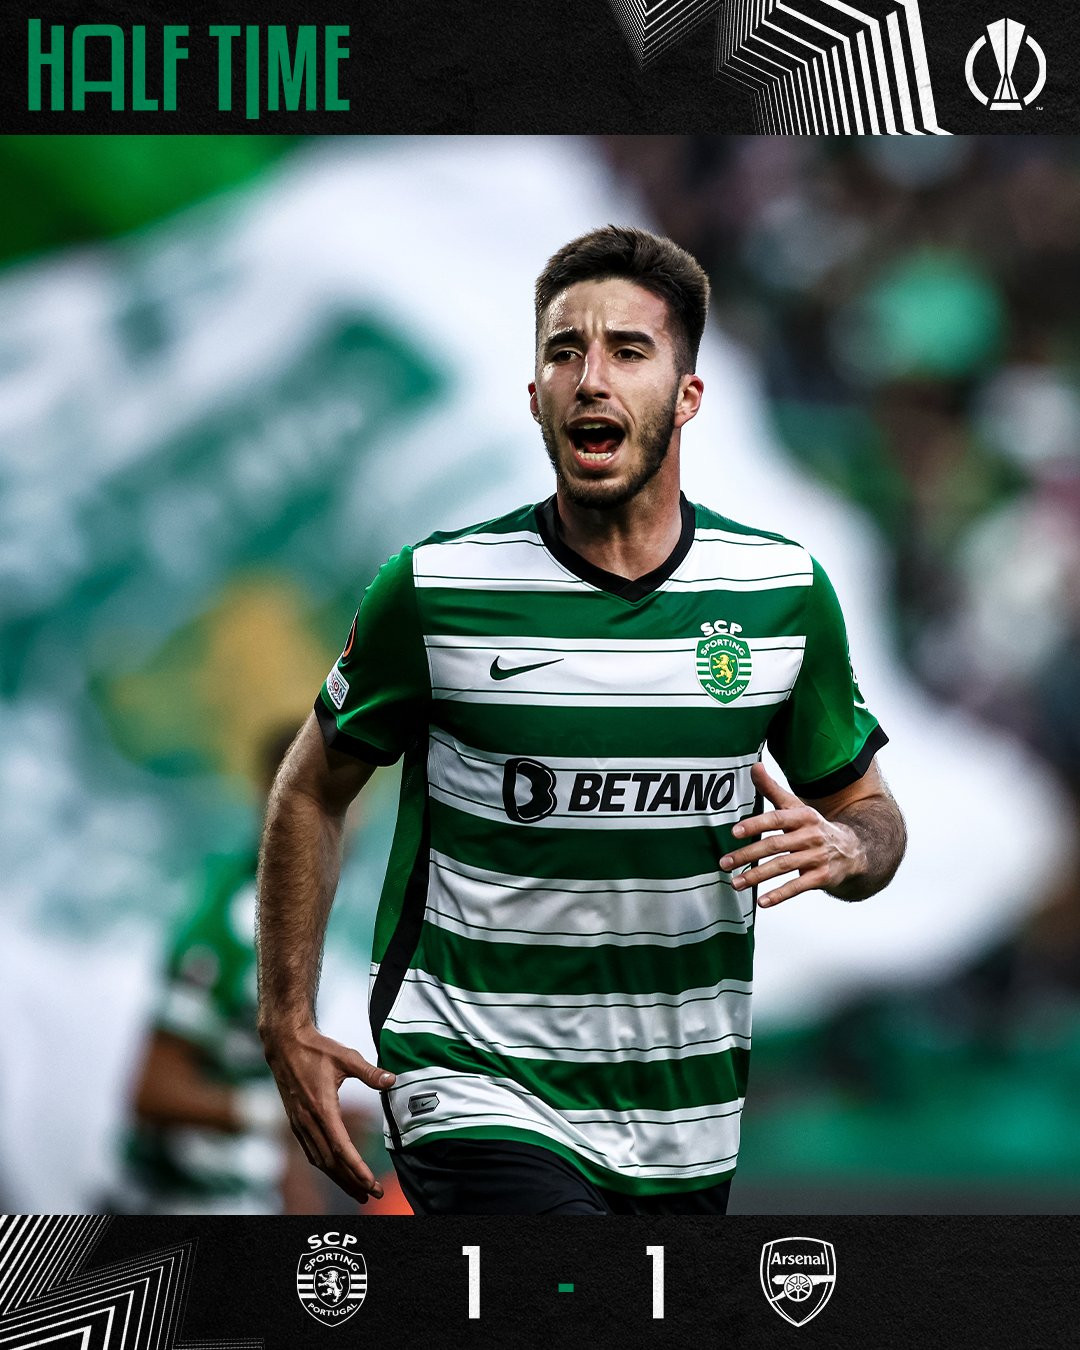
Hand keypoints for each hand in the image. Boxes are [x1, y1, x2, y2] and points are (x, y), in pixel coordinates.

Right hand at [262, 1022, 395, 1203]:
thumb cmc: (316, 1049)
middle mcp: (308, 1121)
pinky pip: (310, 1151)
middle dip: (351, 1181)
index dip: (357, 1169)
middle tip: (371, 1195)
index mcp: (322, 1109)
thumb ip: (370, 1072)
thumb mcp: (346, 1057)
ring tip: (357, 1190)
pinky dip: (325, 1165)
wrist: (284, 1044)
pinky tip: (335, 1169)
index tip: (371, 1183)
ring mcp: (299, 1124)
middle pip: (330, 1162)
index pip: (341, 1148)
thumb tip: (392, 1080)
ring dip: (338, 1177)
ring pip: (319, 1160)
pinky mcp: (295, 1121)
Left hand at [719, 762, 864, 907]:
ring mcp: (817, 857)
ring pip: (782, 867)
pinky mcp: (822, 877)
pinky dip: (779, 895)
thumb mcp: (796, 807)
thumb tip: (754, 765)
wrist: (852, 851)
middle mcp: (811, 835)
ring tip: (735, 883)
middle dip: (747, 855)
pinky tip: (761, 902)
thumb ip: (772, 789)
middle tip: (724, 863)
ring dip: (756, 876)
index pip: (776, 819)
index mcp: (803, 816)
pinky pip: (797, 887)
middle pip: (774, 845)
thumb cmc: (813, 827)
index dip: (755, 825)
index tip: (734, 832)